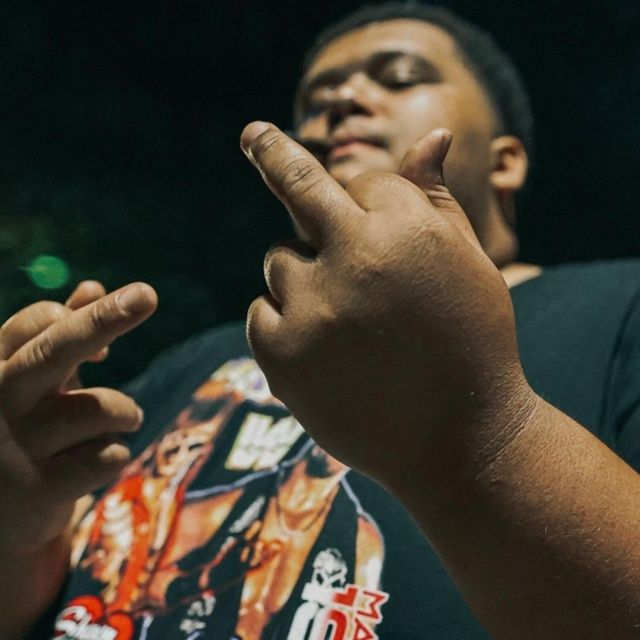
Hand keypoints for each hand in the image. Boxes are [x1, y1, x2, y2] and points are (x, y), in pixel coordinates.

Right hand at [0, 281, 156, 553]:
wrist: (2, 515)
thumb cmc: (25, 429)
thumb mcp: (38, 380)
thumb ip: (63, 333)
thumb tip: (92, 286)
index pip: (36, 322)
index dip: (85, 320)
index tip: (111, 345)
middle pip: (55, 350)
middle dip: (103, 320)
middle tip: (146, 294)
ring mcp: (14, 447)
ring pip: (101, 408)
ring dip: (125, 415)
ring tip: (115, 425)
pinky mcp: (38, 490)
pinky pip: (109, 455)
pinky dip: (115, 454)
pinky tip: (91, 464)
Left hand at [241, 122, 535, 485]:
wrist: (460, 441)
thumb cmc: (472, 344)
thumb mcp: (470, 265)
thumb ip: (438, 198)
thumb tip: (431, 135)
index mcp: (407, 228)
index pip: (363, 182)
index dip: (370, 204)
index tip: (367, 210)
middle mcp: (355, 257)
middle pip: (298, 185)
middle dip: (273, 152)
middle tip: (252, 135)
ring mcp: (313, 305)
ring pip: (280, 260)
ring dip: (304, 277)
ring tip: (347, 323)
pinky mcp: (281, 353)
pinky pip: (262, 312)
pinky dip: (284, 323)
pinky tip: (324, 354)